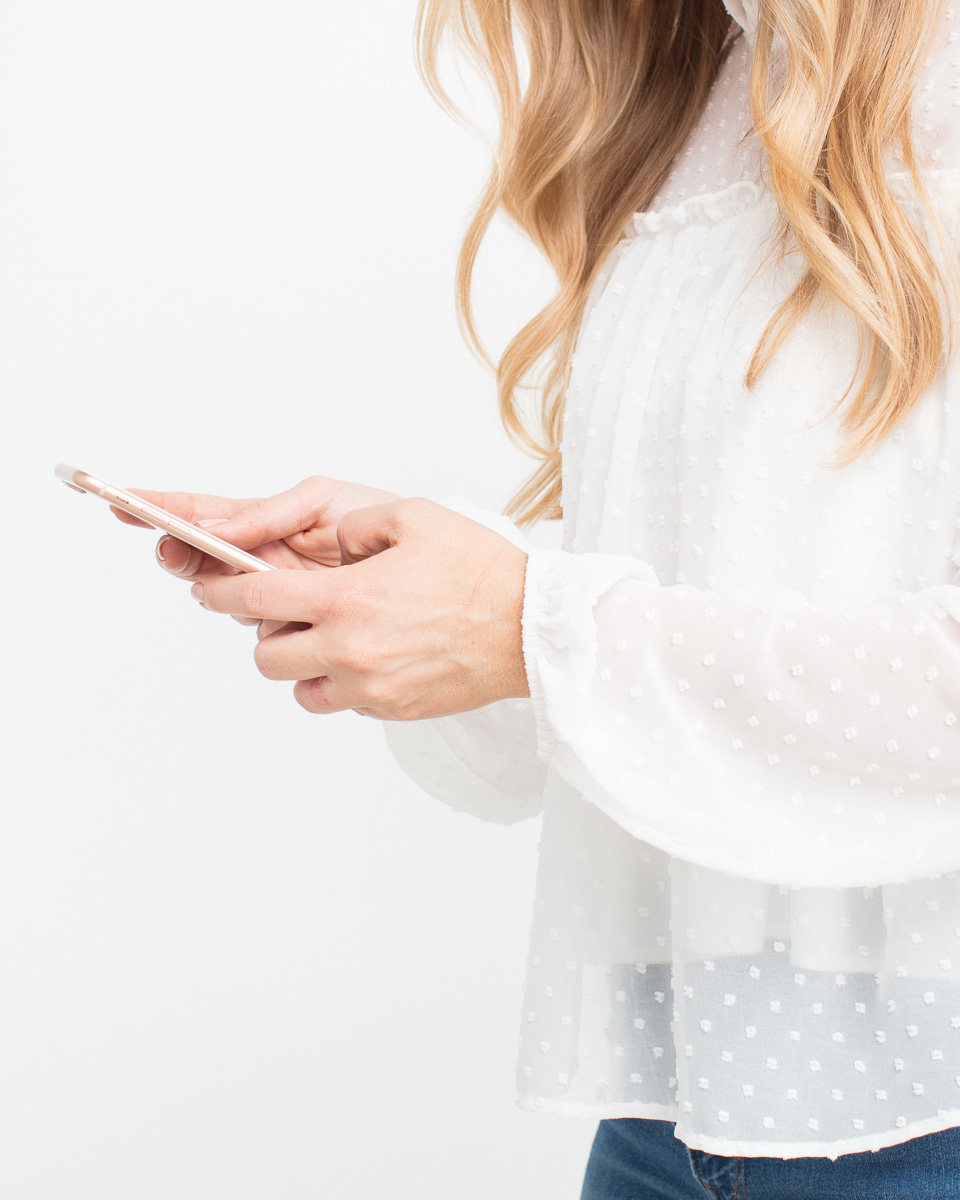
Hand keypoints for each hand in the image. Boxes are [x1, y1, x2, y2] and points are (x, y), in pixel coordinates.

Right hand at [112, 475, 400, 635]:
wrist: (433, 569)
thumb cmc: (380, 523)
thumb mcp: (324, 502)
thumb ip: (269, 512)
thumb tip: (215, 528)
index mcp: (265, 522)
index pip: (202, 515)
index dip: (160, 510)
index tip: (121, 502)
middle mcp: (263, 562)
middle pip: (201, 561)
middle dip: (183, 553)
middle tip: (177, 551)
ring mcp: (278, 599)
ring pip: (229, 602)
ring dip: (228, 590)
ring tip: (246, 575)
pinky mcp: (299, 631)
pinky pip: (268, 634)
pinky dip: (267, 624)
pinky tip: (280, 614)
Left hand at [187, 497, 530, 718]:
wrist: (531, 627)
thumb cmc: (478, 567)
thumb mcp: (411, 516)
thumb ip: (352, 524)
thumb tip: (323, 541)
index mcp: (346, 598)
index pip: (254, 599)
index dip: (222, 591)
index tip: (211, 587)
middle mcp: (349, 649)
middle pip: (266, 655)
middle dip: (266, 632)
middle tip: (288, 614)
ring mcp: (370, 687)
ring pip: (300, 688)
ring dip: (302, 665)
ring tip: (332, 638)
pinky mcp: (392, 709)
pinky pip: (342, 702)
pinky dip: (340, 684)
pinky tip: (368, 658)